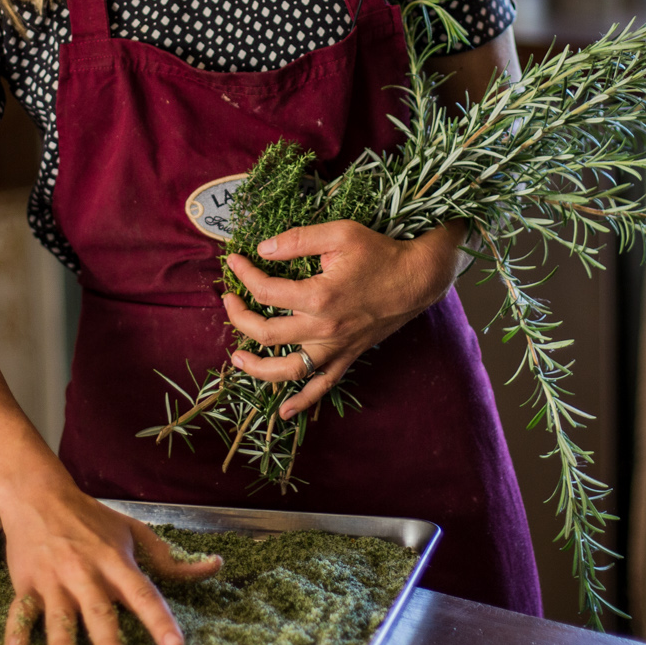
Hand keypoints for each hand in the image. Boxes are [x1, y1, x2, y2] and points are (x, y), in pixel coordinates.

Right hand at [0, 481, 223, 644]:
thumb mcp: (132, 530)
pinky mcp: (27, 583)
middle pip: (98, 609)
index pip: (142, 593)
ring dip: (61, 640)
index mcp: (114, 561)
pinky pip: (20, 610)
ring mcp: (54, 579)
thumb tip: (212, 566)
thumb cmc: (90, 518)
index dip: (159, 620)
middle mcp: (85, 572)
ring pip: (58, 614)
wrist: (39, 496)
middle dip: (106, 638)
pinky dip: (16, 630)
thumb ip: (167, 557)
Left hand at [223, 220, 464, 420]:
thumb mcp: (340, 234)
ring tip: (237, 357)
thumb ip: (299, 239)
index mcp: (319, 296)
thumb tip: (262, 249)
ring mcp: (335, 348)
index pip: (265, 292)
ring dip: (256, 367)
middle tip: (228, 300)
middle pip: (265, 333)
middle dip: (238, 317)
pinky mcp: (347, 357)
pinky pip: (322, 387)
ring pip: (287, 371)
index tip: (233, 262)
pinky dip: (302, 402)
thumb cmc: (380, 253)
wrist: (417, 279)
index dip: (243, 276)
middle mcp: (323, 328)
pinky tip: (284, 411)